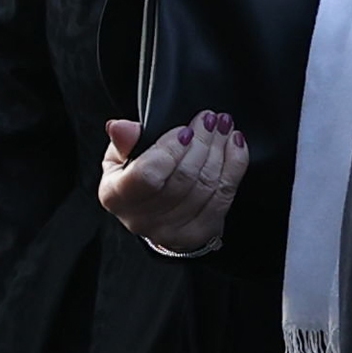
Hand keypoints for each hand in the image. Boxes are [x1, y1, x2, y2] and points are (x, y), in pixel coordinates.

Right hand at [100, 110, 246, 254]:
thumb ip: (124, 142)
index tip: (185, 129)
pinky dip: (234, 165)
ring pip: (206, 185)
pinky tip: (235, 144)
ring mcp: (172, 230)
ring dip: (220, 150)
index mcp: (116, 196)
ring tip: (224, 127)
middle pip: (183, 177)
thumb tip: (119, 127)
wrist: (155, 216)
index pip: (147, 174)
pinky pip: (224, 195)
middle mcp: (141, 219)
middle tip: (211, 119)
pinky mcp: (199, 233)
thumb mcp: (121, 158)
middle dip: (201, 143)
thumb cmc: (137, 181)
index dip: (170, 149)